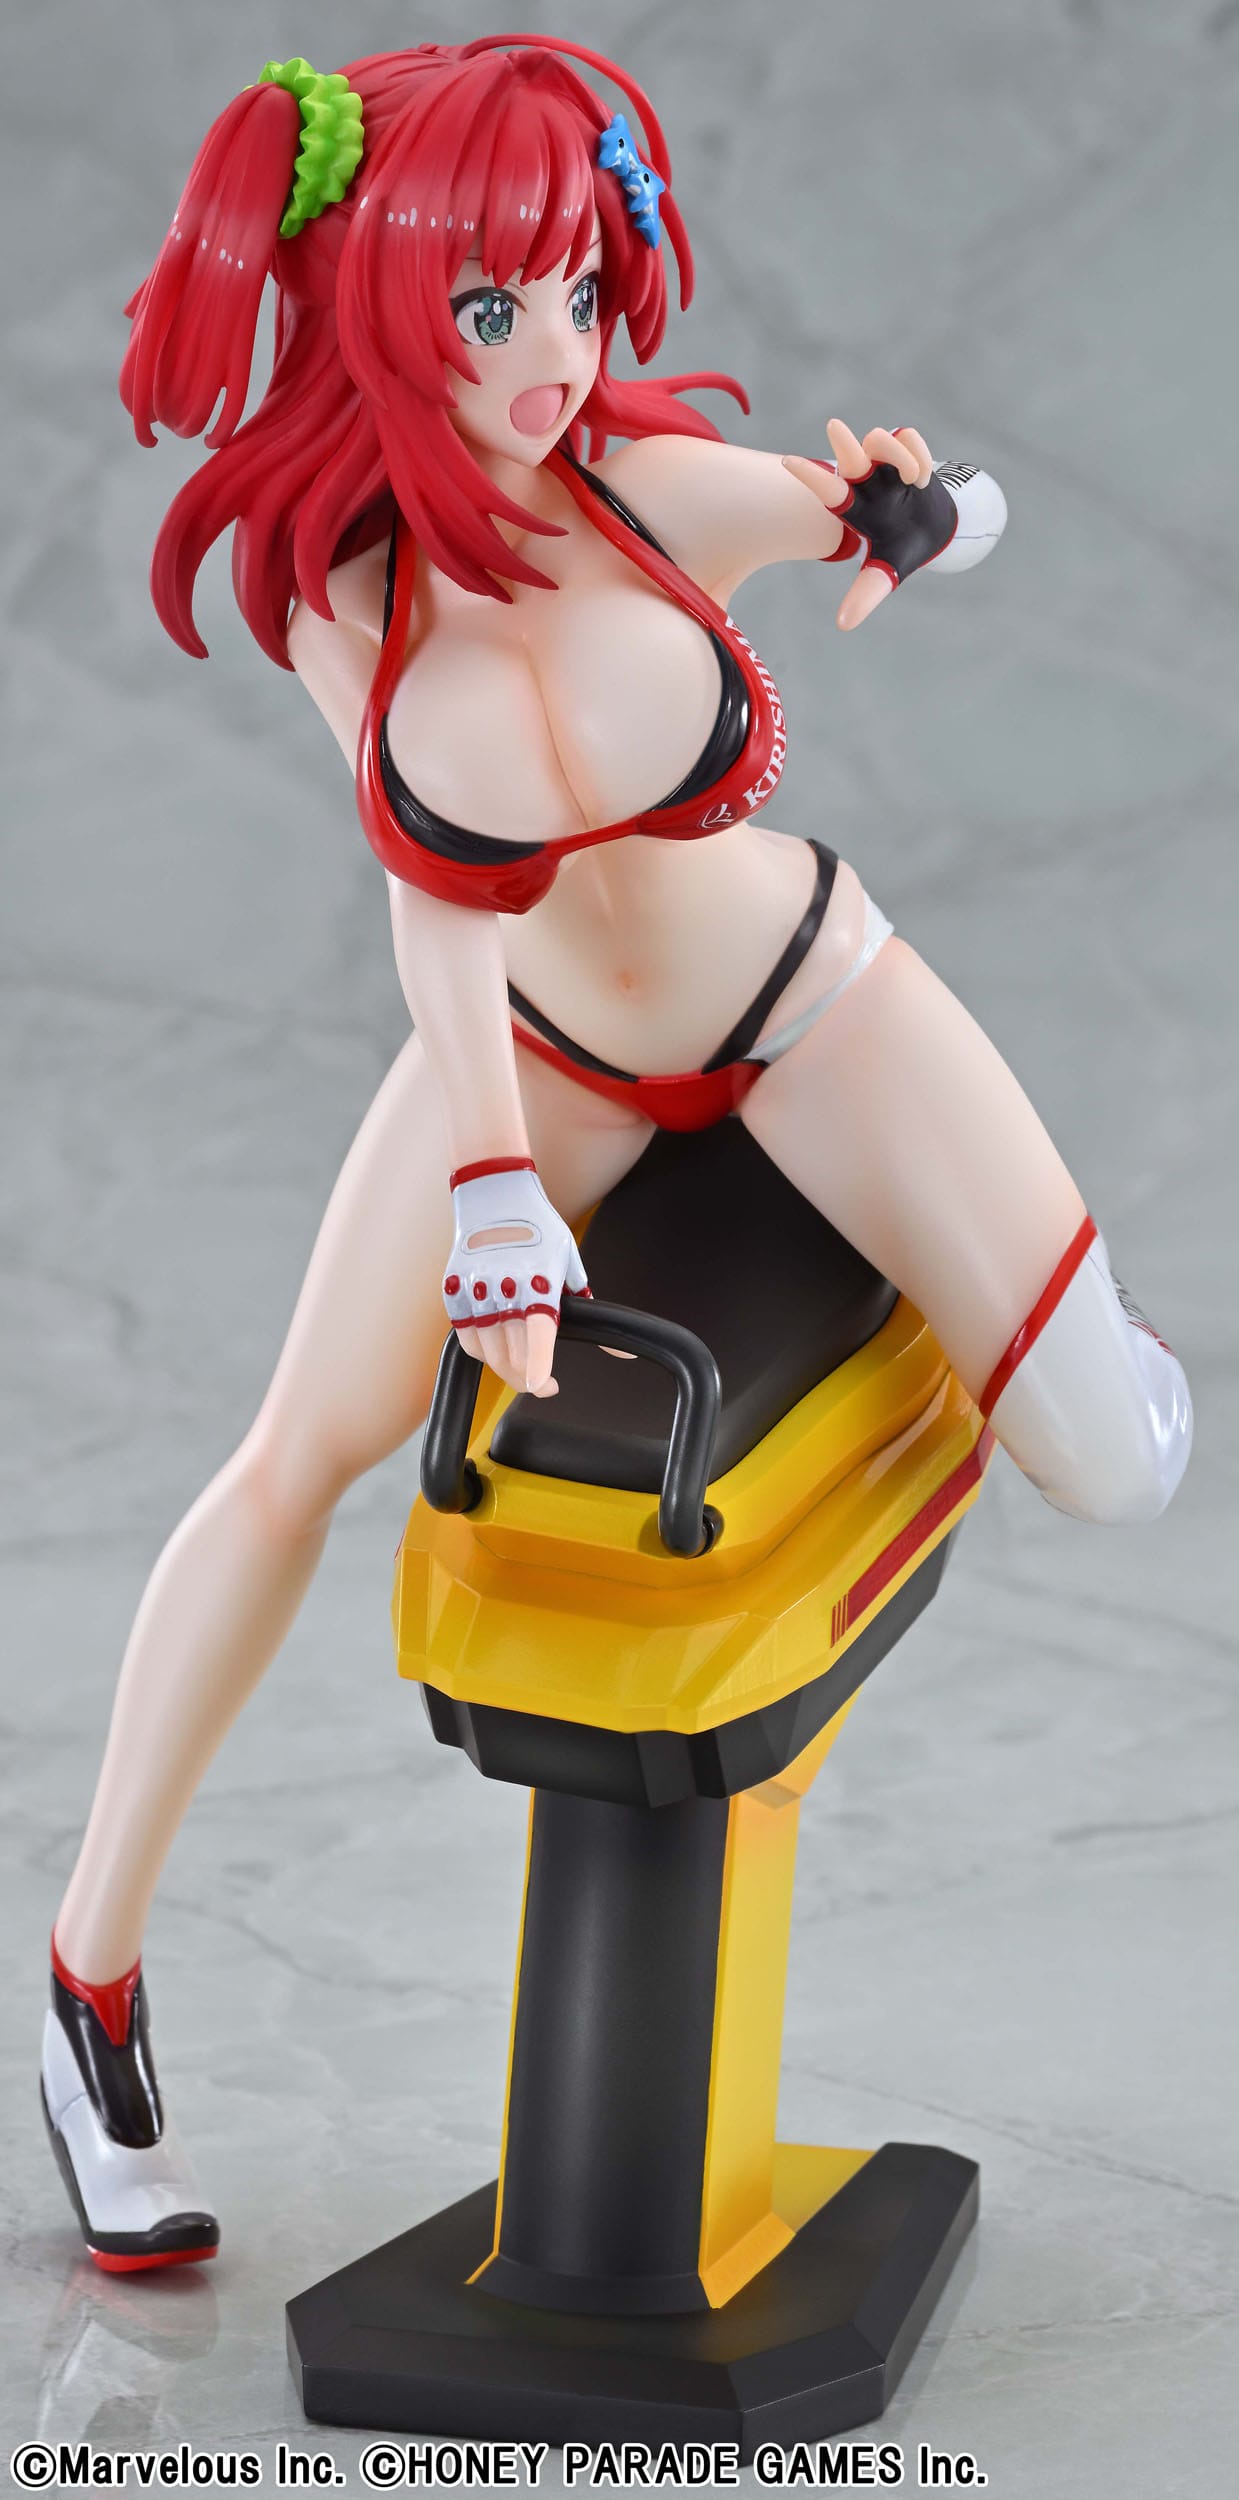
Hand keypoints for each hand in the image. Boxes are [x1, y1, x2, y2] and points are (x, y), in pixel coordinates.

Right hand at [443, 1156, 588, 1397]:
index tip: (540, 1384)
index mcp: (537, 1278)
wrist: (494, 1194)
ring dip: (506, 1367)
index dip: (538, 1362)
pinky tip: (496, 1349)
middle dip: (528, 1378)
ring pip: (487, 1351)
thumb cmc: (538, 1227)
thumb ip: (587, 1306)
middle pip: (511, 1352)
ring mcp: (475, 1288)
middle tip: (541, 1384)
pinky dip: (482, 1351)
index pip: (536, 1329)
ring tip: (521, 1367)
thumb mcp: (569, 1261)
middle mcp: (503, 1284)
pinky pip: (467, 1337)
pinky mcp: (453, 1290)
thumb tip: (623, 1348)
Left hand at [783, 419, 940, 629]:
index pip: (828, 489)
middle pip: (850, 454)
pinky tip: (921, 479)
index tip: (787, 463)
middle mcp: (863, 479)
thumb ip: (865, 595)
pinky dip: (918, 455)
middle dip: (843, 443)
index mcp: (852, 506)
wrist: (935, 528)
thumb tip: (843, 624)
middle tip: (833, 427)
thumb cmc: (901, 547)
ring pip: (881, 439)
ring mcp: (884, 461)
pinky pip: (909, 437)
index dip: (811, 477)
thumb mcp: (885, 573)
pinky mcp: (907, 447)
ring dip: (900, 458)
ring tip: (914, 481)